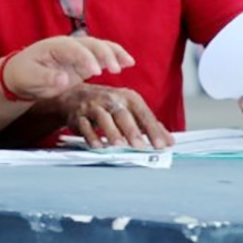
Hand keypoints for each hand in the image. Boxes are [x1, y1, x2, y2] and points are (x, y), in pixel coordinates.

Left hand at [4, 37, 134, 100]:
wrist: (21, 76)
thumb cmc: (23, 74)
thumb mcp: (29, 78)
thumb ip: (46, 78)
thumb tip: (64, 79)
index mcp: (55, 46)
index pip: (74, 49)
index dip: (86, 58)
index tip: (96, 72)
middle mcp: (69, 46)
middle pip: (91, 44)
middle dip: (105, 54)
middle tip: (115, 69)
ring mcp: (77, 53)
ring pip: (100, 47)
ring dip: (114, 53)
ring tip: (129, 63)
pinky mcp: (83, 63)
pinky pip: (102, 57)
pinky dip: (115, 58)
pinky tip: (128, 63)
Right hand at [57, 85, 173, 150]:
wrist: (74, 95)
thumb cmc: (107, 104)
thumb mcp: (128, 109)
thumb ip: (148, 125)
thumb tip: (169, 141)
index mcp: (127, 97)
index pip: (143, 113)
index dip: (153, 129)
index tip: (163, 145)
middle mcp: (110, 99)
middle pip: (123, 115)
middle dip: (132, 131)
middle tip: (141, 147)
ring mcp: (93, 106)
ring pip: (103, 118)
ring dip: (111, 132)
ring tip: (120, 146)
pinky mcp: (78, 115)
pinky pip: (84, 126)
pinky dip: (91, 136)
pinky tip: (98, 146)